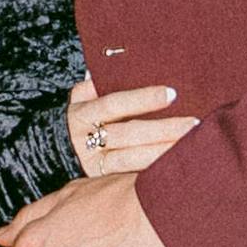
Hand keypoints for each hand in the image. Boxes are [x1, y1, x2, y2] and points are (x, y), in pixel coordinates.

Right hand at [69, 74, 195, 179]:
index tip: (172, 94)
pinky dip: (154, 172)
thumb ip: (95, 84)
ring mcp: (94, 163)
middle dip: (163, 129)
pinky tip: (177, 166)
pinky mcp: (103, 181)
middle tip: (194, 124)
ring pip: (132, 159)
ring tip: (193, 146)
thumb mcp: (79, 99)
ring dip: (163, 153)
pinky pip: (131, 178)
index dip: (142, 99)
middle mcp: (86, 139)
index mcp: (81, 114)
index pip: (114, 104)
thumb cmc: (78, 121)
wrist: (53, 155)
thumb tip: (115, 65)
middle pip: (129, 134)